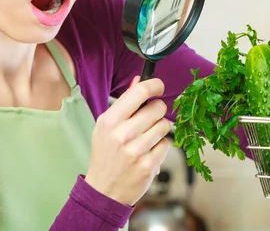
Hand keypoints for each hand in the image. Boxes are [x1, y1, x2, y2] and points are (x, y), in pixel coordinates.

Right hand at [85, 77, 170, 205]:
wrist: (103, 190)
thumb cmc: (106, 154)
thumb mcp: (106, 126)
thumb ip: (124, 102)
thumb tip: (139, 79)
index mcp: (110, 121)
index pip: (140, 92)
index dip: (155, 85)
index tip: (159, 87)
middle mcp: (123, 134)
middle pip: (157, 107)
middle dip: (157, 111)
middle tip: (149, 119)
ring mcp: (136, 151)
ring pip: (164, 125)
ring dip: (159, 129)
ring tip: (146, 138)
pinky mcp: (148, 165)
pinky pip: (166, 144)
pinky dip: (160, 146)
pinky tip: (148, 152)